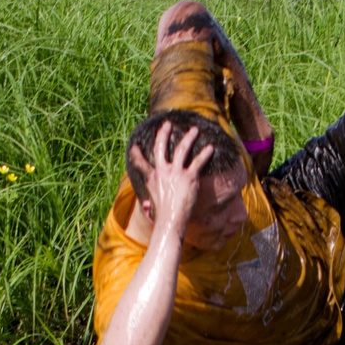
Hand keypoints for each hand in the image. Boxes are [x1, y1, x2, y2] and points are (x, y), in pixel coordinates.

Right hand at [142, 123, 213, 238]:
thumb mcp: (152, 207)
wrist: (170, 220)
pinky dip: (205, 154)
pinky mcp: (189, 177)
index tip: (135, 147)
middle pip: (161, 147)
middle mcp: (162, 172)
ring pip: (181, 149)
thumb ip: (149, 203)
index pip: (140, 163)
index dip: (136, 154)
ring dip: (188, 138)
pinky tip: (210, 147)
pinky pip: (198, 162)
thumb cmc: (161, 218)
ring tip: (194, 130)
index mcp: (151, 179)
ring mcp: (175, 172)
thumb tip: (146, 206)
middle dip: (164, 133)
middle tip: (167, 124)